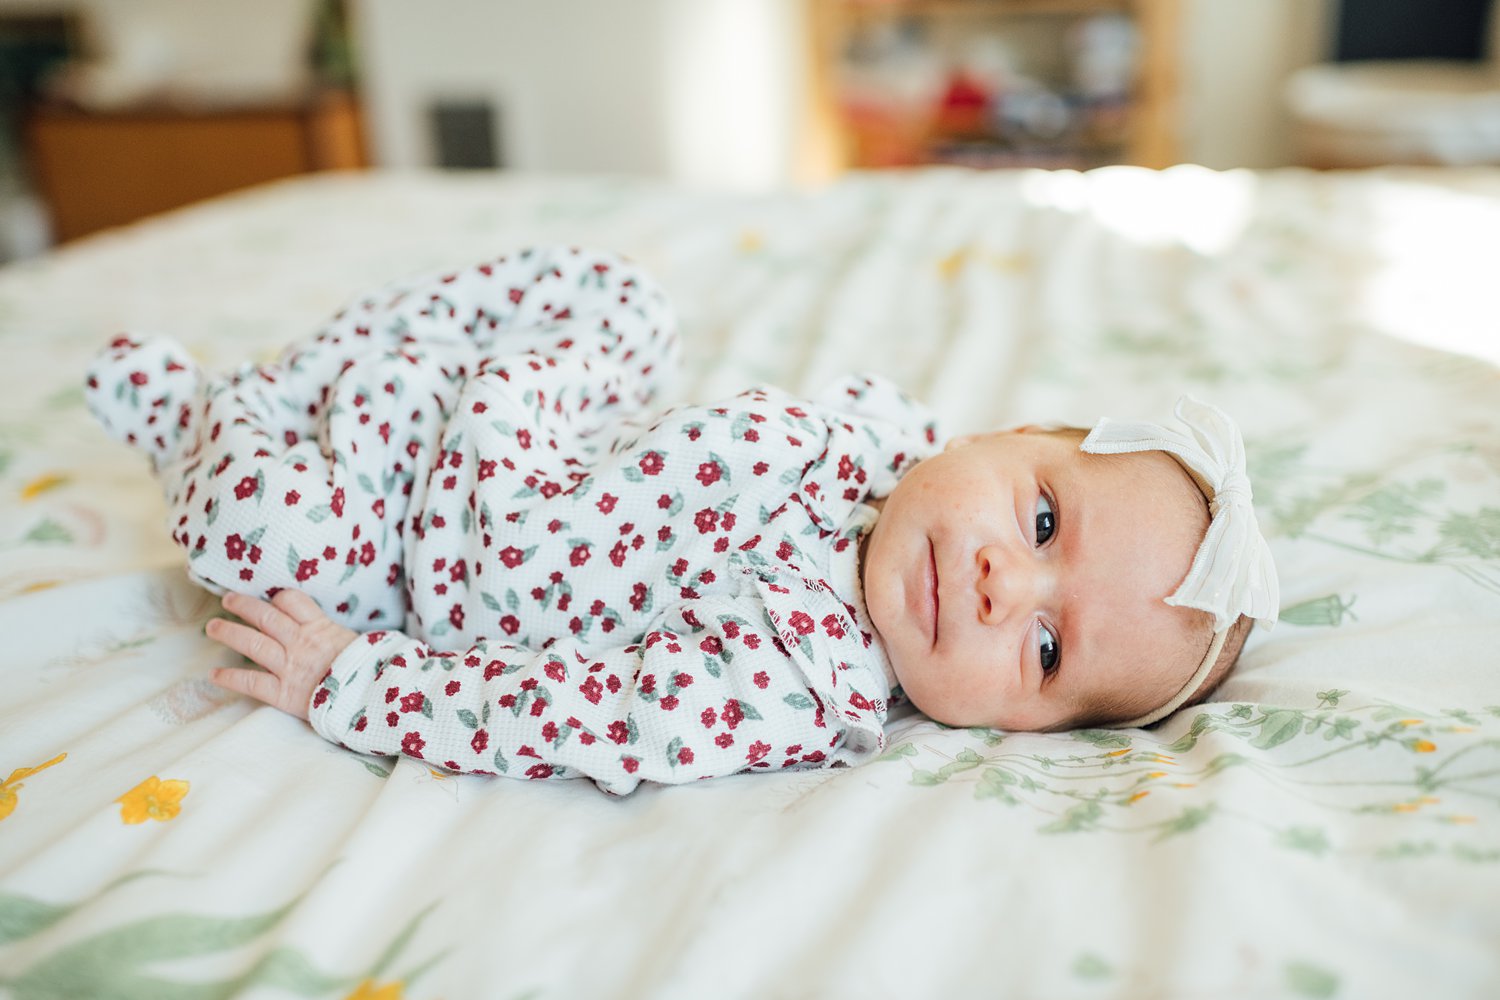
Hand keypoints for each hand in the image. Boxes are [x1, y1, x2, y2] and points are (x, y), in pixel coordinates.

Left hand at [206, 590, 356, 719]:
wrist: (371, 697)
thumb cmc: (369, 670)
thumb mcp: (356, 642)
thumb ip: (337, 636)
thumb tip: (336, 634)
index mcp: (320, 628)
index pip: (292, 602)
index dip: (278, 597)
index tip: (270, 597)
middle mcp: (300, 643)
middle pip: (266, 617)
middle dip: (244, 606)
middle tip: (227, 599)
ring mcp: (289, 666)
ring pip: (252, 643)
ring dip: (230, 633)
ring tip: (213, 627)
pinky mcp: (283, 693)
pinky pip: (251, 682)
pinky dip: (231, 678)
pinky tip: (215, 675)